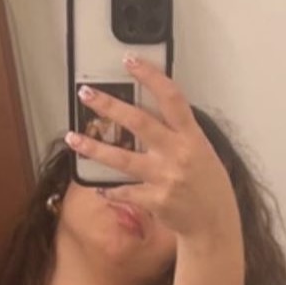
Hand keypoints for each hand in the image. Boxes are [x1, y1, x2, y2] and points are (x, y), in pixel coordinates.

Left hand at [65, 58, 239, 240]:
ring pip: (122, 158)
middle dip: (109, 106)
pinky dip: (110, 189)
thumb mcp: (202, 152)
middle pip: (139, 122)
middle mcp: (178, 153)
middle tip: (86, 94)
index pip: (171, 98)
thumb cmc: (208, 185)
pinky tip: (100, 186)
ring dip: (94, 148)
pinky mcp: (155, 200)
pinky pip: (124, 190)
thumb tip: (149, 115)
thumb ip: (179, 134)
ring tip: (72, 138)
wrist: (214, 223)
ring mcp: (165, 178)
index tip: (129, 61)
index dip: (150, 76)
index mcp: (192, 137)